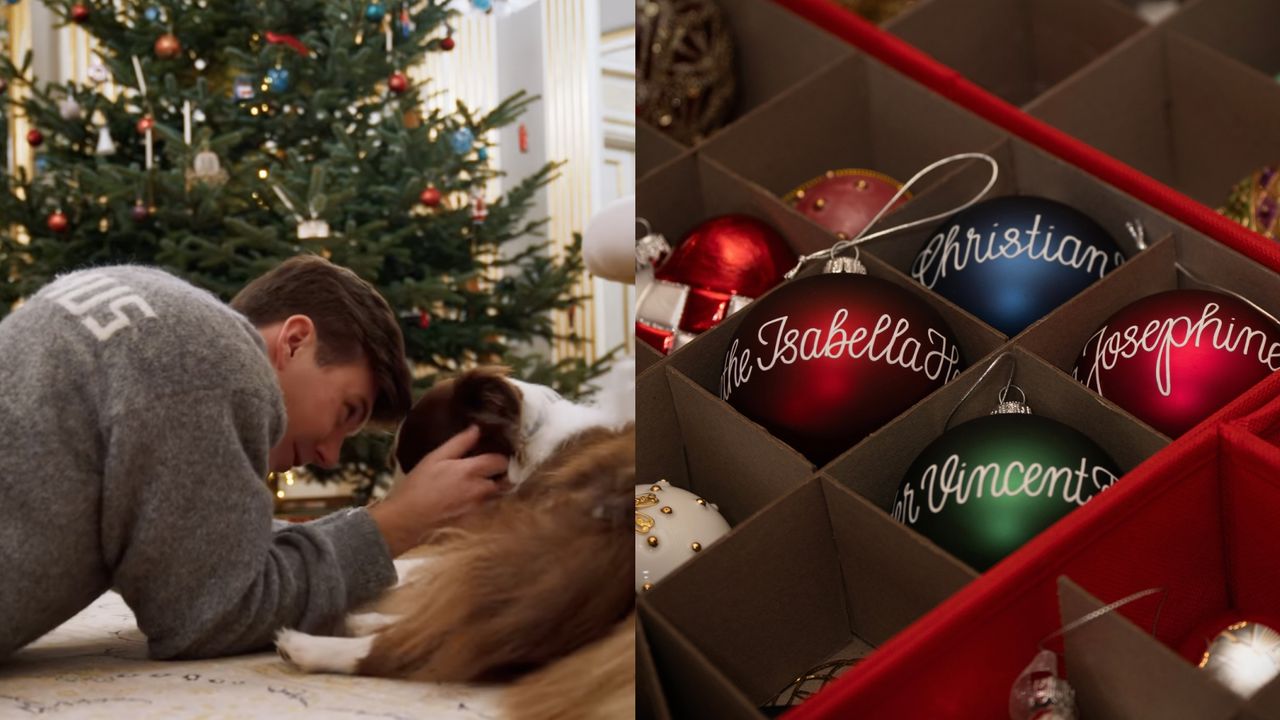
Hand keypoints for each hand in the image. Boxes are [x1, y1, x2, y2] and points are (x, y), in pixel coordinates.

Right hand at [368, 425, 506, 555]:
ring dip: (495, 487)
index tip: (495, 452)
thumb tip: (476, 429)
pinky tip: (472, 495)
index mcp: (472, 471)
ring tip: (484, 480)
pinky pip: (488, 506)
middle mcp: (480, 490)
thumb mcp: (435, 458)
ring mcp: (478, 507)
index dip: (501, 456)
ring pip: (498, 494)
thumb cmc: (419, 485)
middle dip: (501, 473)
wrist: (408, 519)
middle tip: (493, 466)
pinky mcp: (473, 519)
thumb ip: (459, 443)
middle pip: (505, 480)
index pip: (501, 461)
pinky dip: (486, 499)